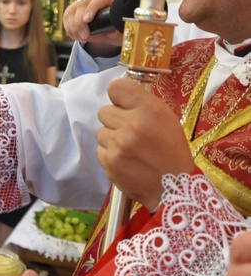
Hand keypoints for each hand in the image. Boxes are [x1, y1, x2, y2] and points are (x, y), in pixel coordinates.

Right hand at [63, 0, 122, 54]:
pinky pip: (67, 15)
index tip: (87, 20)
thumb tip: (113, 33)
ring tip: (82, 39)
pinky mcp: (74, 7)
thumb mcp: (121, 32)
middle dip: (80, 22)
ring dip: (74, 27)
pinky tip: (76, 36)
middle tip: (85, 36)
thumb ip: (119, 33)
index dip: (92, 8)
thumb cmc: (117, 29)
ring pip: (73, 10)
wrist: (109, 31)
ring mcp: (84, 0)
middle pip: (83, 4)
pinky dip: (69, 28)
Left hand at [96, 79, 194, 210]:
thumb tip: (116, 95)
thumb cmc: (171, 150)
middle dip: (114, 121)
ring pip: (100, 132)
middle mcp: (132, 124)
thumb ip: (142, 104)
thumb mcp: (166, 119)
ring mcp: (118, 144)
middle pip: (103, 111)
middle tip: (130, 133)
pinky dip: (110, 155)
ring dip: (112, 139)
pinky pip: (100, 150)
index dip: (118, 97)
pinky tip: (126, 161)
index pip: (116, 88)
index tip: (124, 106)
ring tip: (130, 150)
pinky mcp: (109, 162)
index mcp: (149, 110)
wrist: (175, 188)